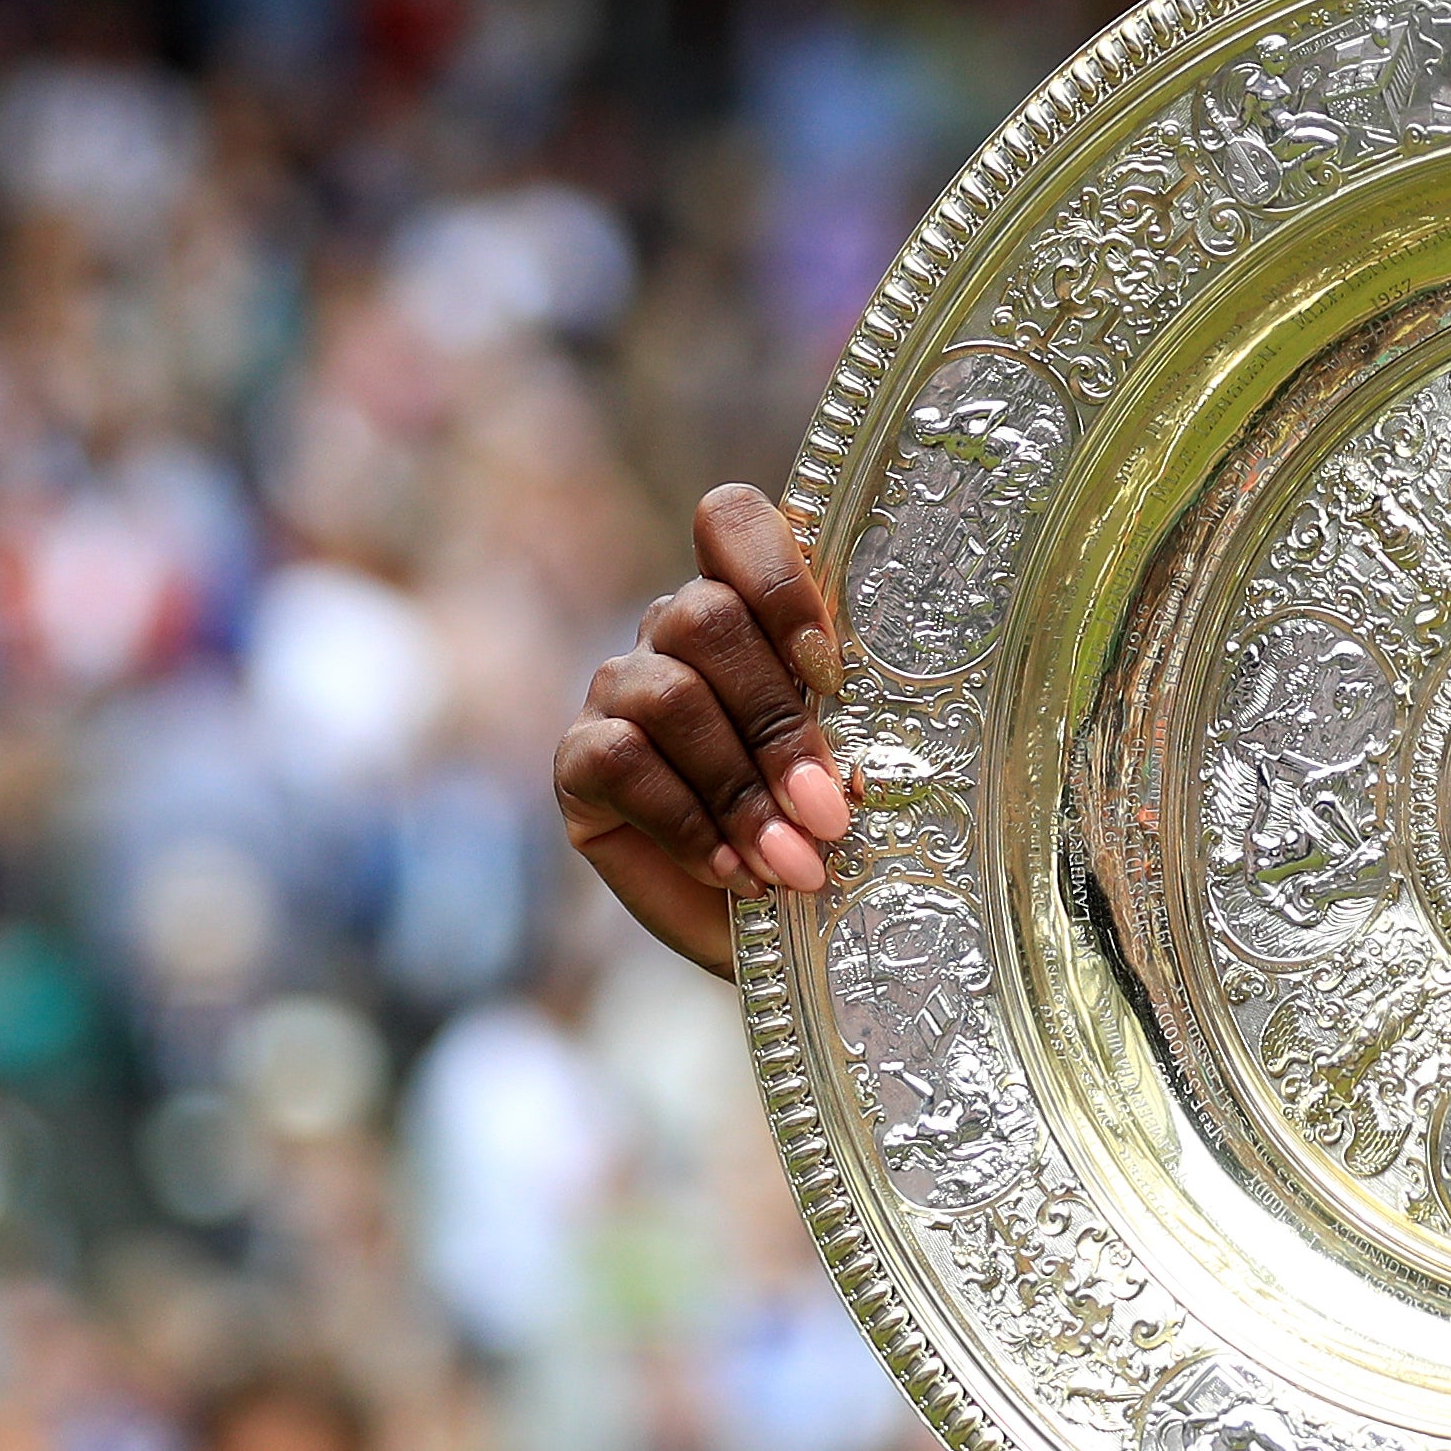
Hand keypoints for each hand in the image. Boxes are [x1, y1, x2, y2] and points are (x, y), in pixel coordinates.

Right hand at [552, 484, 856, 971]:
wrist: (776, 927)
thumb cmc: (832, 832)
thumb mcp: (866, 771)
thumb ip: (868, 732)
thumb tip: (872, 761)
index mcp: (752, 607)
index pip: (732, 523)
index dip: (777, 579)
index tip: (829, 672)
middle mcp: (675, 632)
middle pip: (706, 617)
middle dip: (778, 723)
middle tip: (829, 811)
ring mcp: (621, 690)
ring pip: (668, 693)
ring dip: (739, 788)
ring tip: (793, 862)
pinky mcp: (579, 761)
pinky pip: (618, 760)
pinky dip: (685, 821)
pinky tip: (731, 869)